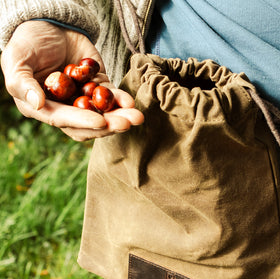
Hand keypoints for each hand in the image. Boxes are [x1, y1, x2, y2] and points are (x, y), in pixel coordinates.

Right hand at [1, 20, 143, 140]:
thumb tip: (37, 104)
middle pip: (88, 125)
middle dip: (108, 125)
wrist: (48, 24)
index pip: (64, 120)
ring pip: (104, 115)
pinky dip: (121, 100)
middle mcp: (65, 109)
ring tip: (137, 117)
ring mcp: (83, 99)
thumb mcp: (16, 59)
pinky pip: (111, 97)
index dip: (82, 122)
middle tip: (127, 123)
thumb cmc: (27, 42)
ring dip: (120, 117)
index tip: (101, 122)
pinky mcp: (98, 87)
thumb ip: (22, 82)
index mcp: (44, 108)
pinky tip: (130, 102)